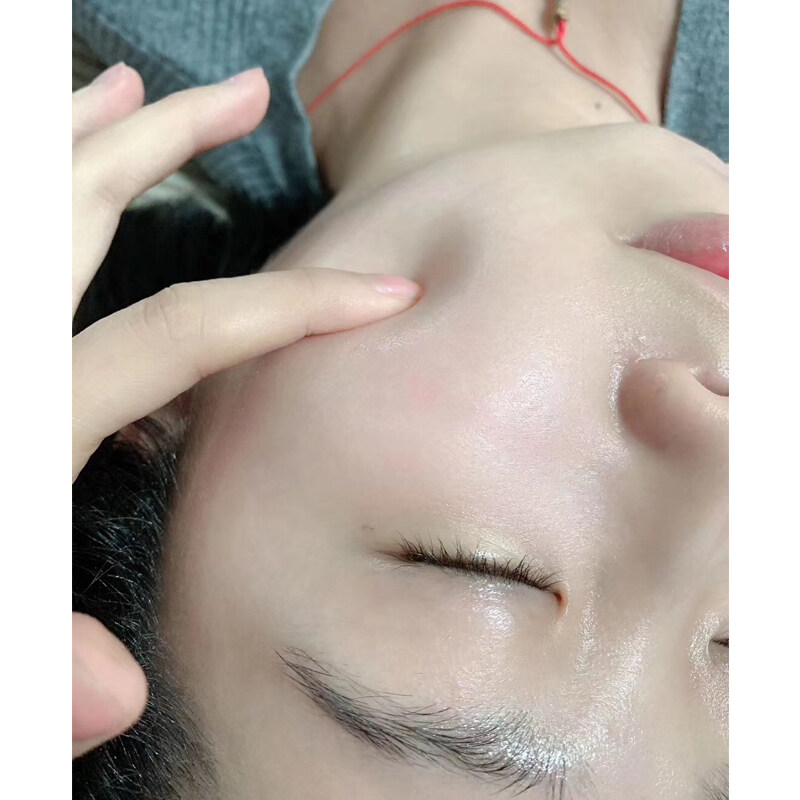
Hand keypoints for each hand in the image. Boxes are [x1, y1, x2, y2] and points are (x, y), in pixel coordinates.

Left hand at [72, 64, 419, 757]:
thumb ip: (37, 666)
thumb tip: (120, 700)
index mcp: (33, 416)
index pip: (187, 334)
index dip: (295, 307)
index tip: (385, 292)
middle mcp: (7, 352)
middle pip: (84, 209)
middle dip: (174, 139)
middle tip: (249, 92)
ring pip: (26, 201)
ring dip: (77, 133)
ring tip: (134, 83)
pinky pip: (2, 241)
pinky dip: (27, 187)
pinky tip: (48, 172)